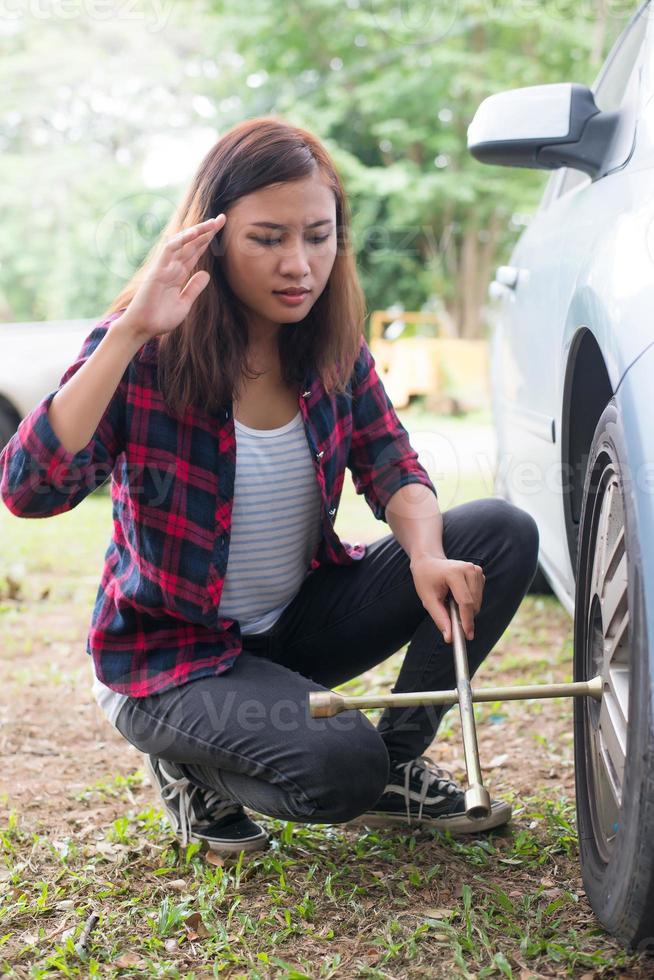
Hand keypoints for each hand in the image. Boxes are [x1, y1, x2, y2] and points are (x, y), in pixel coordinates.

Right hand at [116, 214, 226, 342]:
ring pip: (182, 243)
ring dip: (196, 232)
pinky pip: (169, 250)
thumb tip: (207, 274)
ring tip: (212, 223)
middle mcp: (173, 267)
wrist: (143, 328)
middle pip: (192, 244)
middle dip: (206, 231)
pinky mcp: (158, 270)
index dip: (207, 240)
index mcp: (179, 274)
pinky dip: (181, 240)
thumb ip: (194, 288)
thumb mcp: (184, 304)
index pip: (196, 252)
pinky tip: (194, 233)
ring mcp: (165, 267)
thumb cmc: (160, 318)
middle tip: (222, 218)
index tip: (220, 229)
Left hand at [409, 554, 484, 642]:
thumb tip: (449, 637)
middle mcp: (469, 569)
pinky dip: (469, 602)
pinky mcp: (479, 573)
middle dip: (465, 617)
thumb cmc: (426, 580)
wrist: (429, 562)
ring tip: (450, 600)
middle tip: (452, 619)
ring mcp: (476, 570)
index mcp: (455, 573)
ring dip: (467, 609)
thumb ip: (440, 618)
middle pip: (474, 604)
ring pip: (478, 602)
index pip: (466, 602)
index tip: (467, 636)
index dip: (467, 621)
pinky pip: (478, 597)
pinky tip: (456, 595)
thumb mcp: (428, 600)